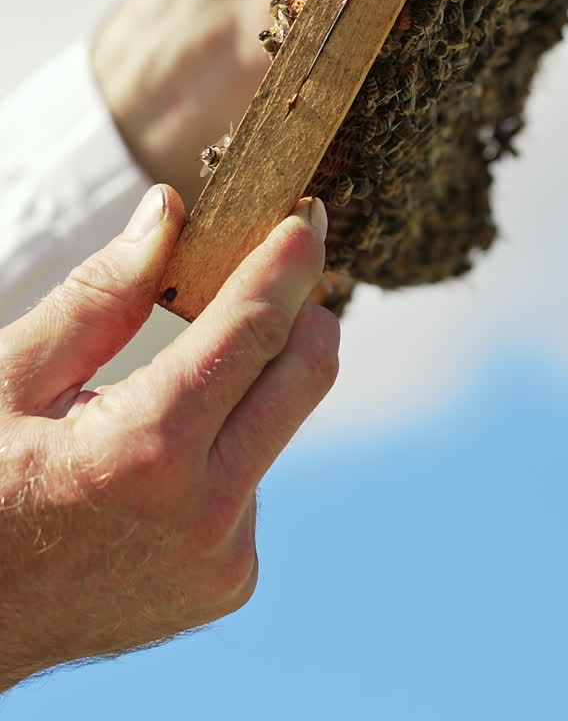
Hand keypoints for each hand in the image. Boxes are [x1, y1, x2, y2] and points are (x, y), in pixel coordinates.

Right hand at [0, 184, 336, 692]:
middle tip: (287, 260)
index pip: (253, 330)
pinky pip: (251, 481)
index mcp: (144, 450)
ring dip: (249, 384)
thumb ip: (101, 296)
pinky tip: (157, 463)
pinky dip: (223, 450)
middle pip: (305, 374)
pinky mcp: (229, 582)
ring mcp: (224, 556)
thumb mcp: (12, 380)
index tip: (308, 216)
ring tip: (171, 384)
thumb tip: (169, 214)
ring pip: (275, 425)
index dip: (287, 263)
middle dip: (304, 307)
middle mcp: (204, 511)